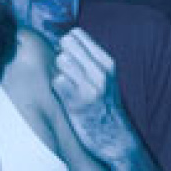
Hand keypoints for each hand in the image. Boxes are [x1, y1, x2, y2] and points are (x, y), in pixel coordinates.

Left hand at [51, 27, 133, 160]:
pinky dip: (58, 89)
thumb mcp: (104, 77)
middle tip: (67, 72)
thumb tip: (61, 41)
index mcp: (107, 62)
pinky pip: (57, 82)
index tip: (70, 56)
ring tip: (68, 86)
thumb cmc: (103, 105)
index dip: (68, 43)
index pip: (76, 34)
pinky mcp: (78, 102)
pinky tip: (67, 98)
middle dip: (62, 54)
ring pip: (61, 60)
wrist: (113, 137)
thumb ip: (87, 59)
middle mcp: (101, 72)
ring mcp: (90, 86)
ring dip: (59, 72)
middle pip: (66, 43)